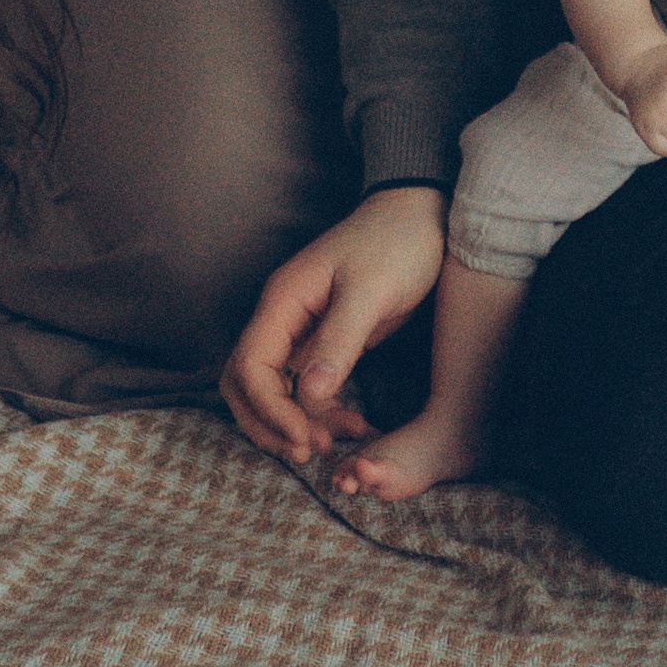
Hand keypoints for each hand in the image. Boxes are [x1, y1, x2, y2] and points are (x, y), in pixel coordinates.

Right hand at [219, 184, 447, 466]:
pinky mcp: (321, 339)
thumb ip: (339, 341)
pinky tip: (349, 423)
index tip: (305, 439)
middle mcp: (282, 316)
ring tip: (330, 444)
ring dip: (290, 422)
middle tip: (311, 450)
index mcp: (284, 300)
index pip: (250, 367)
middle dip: (269, 423)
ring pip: (270, 388)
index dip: (269, 410)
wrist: (421, 215)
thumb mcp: (371, 291)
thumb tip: (310, 395)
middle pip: (245, 383)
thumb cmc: (397, 243)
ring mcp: (299, 328)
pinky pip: (301, 384)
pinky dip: (315, 411)